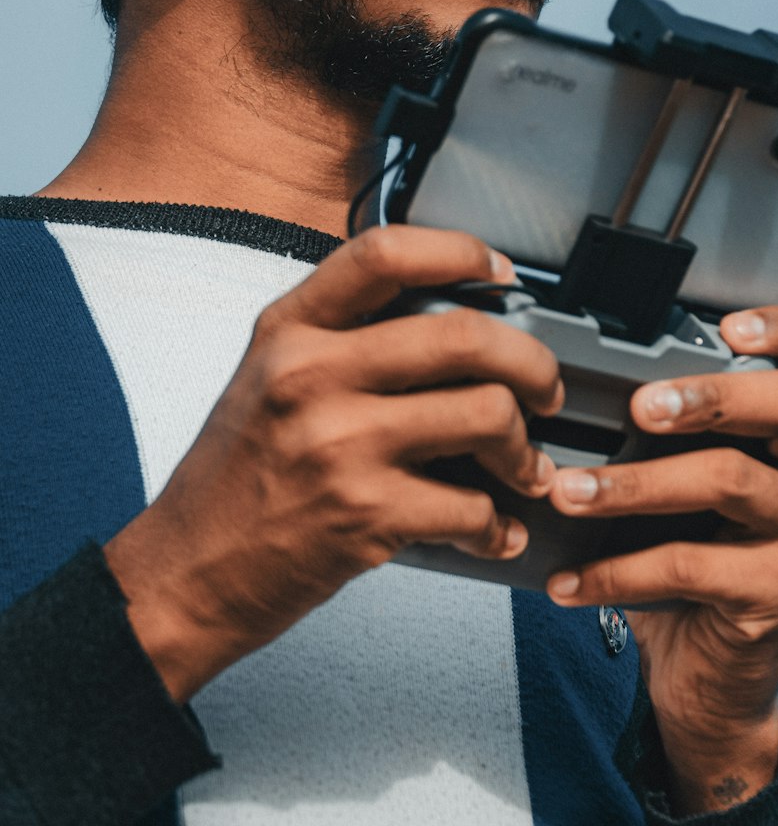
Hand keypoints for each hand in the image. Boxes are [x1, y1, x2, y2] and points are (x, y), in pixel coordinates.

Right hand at [104, 225, 562, 701]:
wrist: (185, 574)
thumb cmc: (233, 479)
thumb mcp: (266, 376)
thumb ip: (340, 336)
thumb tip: (449, 318)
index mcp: (290, 330)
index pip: (385, 253)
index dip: (461, 251)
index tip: (502, 272)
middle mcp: (312, 375)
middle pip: (464, 335)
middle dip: (531, 362)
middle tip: (544, 388)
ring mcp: (339, 444)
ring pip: (486, 413)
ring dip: (525, 449)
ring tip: (524, 467)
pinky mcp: (363, 515)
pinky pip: (471, 507)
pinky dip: (498, 525)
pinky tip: (492, 530)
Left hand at [544, 305, 777, 813]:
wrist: (711, 667)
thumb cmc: (693, 542)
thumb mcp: (688, 472)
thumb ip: (667, 422)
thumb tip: (570, 376)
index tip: (731, 327)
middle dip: (713, 393)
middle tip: (640, 407)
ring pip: (729, 479)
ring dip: (636, 483)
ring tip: (569, 491)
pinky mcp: (776, 592)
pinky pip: (689, 565)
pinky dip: (617, 570)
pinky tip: (569, 578)